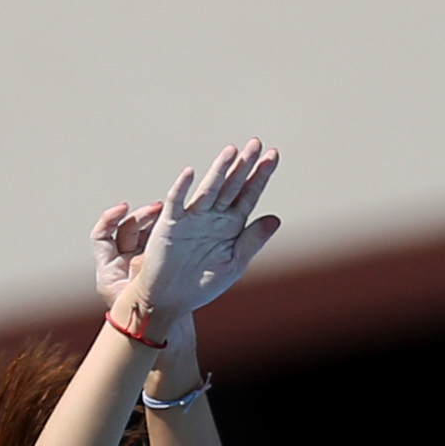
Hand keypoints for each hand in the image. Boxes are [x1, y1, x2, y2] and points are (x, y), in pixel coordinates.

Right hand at [95, 137, 281, 332]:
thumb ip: (253, 241)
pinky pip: (176, 202)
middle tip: (255, 143)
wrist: (170, 302)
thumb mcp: (233, 265)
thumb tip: (275, 219)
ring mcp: (192, 218)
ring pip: (208, 189)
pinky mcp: (170, 225)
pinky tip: (190, 173)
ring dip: (219, 170)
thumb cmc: (201, 286)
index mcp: (232, 225)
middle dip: (244, 164)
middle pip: (232, 185)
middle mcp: (214, 217)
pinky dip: (181, 188)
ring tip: (232, 151)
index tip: (273, 155)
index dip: (261, 175)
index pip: (249, 194)